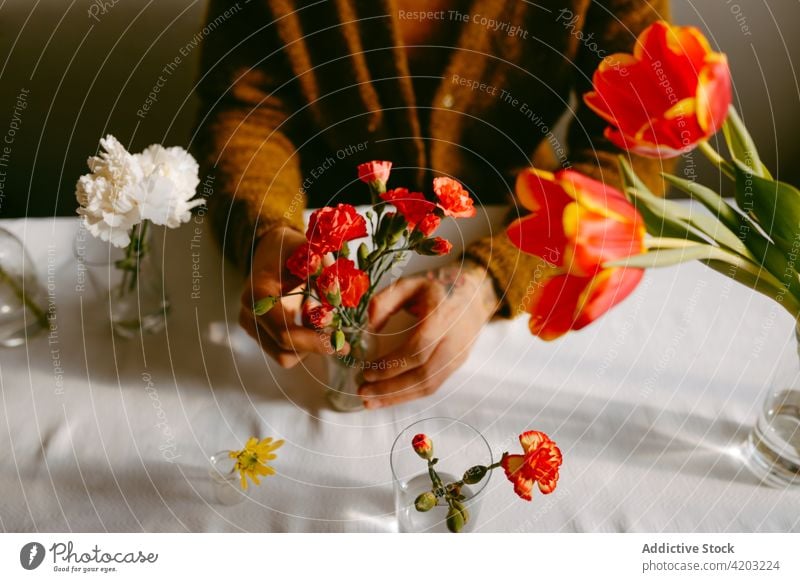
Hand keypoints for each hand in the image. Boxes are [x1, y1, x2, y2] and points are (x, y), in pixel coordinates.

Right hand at [239, 226, 341, 367]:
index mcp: (257, 294)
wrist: (270, 250)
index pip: (285, 333)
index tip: (342, 343)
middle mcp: (248, 313)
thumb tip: (340, 298)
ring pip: (284, 355)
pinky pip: (282, 350)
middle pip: (285, 350)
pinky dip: (302, 342)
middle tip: (340, 336)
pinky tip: (309, 320)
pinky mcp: (257, 332)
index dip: (316, 342)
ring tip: (320, 318)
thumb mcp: (311, 253)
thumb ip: (326, 273)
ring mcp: (250, 325)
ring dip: (309, 345)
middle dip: (316, 345)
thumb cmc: (291, 249)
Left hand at [359, 261, 497, 407]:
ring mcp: (458, 356)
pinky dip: (411, 395)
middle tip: (363, 392)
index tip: (367, 371)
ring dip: (399, 397)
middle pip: (423, 374)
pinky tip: (391, 398)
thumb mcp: (410, 283)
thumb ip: (385, 302)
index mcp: (441, 316)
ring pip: (429, 385)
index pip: (417, 350)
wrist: (476, 293)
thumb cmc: (439, 286)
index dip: (391, 365)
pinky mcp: (458, 365)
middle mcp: (453, 340)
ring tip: (372, 402)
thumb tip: (369, 328)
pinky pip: (434, 385)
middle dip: (390, 388)